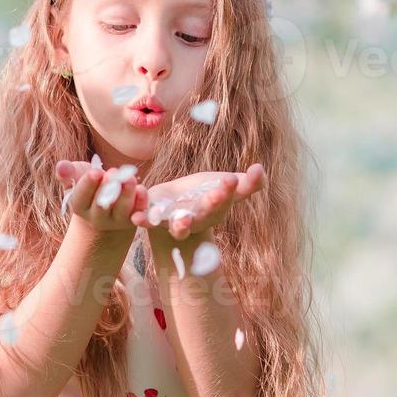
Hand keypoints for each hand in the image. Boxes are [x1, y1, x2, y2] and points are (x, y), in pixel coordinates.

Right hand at [56, 160, 146, 238]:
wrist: (108, 205)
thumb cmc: (90, 186)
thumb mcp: (77, 177)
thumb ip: (68, 172)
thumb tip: (61, 166)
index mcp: (79, 207)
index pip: (81, 197)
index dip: (88, 184)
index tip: (96, 172)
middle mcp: (97, 218)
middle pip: (102, 205)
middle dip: (108, 188)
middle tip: (113, 172)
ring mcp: (116, 221)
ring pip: (122, 209)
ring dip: (126, 193)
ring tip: (130, 177)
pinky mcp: (133, 220)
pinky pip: (139, 213)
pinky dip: (141, 202)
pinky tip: (142, 189)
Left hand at [130, 163, 265, 241]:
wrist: (175, 206)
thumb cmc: (206, 194)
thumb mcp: (227, 185)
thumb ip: (248, 183)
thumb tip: (261, 169)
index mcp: (217, 207)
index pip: (227, 199)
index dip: (230, 190)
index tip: (233, 177)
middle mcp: (199, 218)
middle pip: (208, 213)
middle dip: (214, 203)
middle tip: (219, 193)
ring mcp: (176, 221)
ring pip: (180, 227)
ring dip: (181, 226)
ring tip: (181, 223)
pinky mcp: (155, 219)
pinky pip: (149, 221)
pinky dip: (143, 220)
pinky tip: (136, 216)